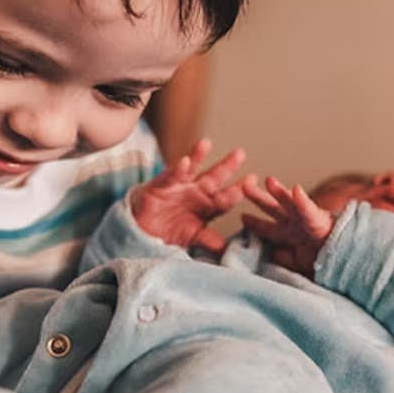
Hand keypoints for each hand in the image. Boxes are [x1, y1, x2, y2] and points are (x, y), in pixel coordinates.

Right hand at [130, 138, 247, 252]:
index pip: (226, 198)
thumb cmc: (168, 232)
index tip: (252, 180)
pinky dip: (176, 170)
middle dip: (226, 166)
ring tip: (205, 144)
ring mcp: (178, 187)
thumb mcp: (190, 238)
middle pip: (214, 178)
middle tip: (239, 154)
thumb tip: (225, 248)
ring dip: (198, 156)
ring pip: (191, 169)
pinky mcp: (160, 185)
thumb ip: (206, 239)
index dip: (238, 190)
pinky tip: (184, 162)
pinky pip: (169, 176)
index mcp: (207, 206)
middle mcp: (195, 193)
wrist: (141, 230)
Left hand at [241, 176, 334, 277]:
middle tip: (244, 186)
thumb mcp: (299, 262)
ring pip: (290, 203)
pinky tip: (296, 190)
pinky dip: (302, 200)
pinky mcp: (320, 220)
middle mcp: (297, 223)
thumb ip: (285, 257)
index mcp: (290, 234)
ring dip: (279, 191)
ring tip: (269, 180)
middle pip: (274, 208)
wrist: (345, 261)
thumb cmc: (325, 260)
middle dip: (259, 197)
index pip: (268, 227)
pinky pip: (309, 210)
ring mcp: (307, 220)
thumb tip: (273, 253)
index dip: (255, 222)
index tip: (242, 217)